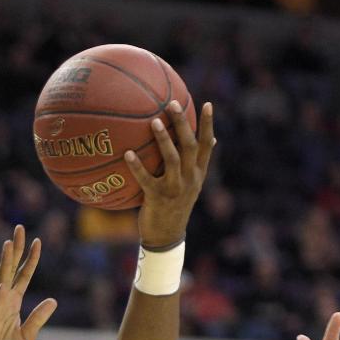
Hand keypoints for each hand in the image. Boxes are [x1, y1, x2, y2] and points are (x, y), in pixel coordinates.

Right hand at [0, 226, 56, 339]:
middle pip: (9, 271)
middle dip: (15, 250)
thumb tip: (53, 300)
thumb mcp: (27, 336)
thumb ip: (38, 318)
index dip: (30, 260)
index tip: (38, 241)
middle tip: (19, 228)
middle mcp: (2, 303)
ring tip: (8, 245)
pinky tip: (3, 287)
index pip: (23, 277)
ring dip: (4, 265)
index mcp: (12, 304)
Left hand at [124, 102, 215, 247]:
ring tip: (154, 121)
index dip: (208, 125)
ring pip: (172, 159)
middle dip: (182, 123)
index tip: (208, 103)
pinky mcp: (158, 198)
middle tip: (172, 103)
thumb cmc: (175, 206)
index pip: (207, 145)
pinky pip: (146, 179)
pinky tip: (127, 153)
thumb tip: (213, 139)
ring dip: (163, 139)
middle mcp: (190, 179)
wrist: (166, 236)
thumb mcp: (191, 186)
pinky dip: (137, 166)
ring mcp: (175, 189)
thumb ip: (196, 163)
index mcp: (198, 174)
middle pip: (189, 146)